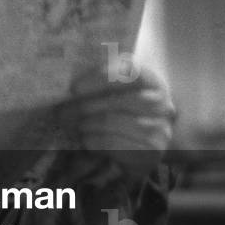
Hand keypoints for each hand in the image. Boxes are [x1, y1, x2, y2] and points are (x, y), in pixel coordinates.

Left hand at [56, 62, 174, 175]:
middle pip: (124, 100)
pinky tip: (87, 140)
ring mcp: (161, 130)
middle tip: (62, 112)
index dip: (102, 77)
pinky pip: (122, 145)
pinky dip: (99, 142)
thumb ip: (96, 86)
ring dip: (92, 124)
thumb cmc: (119, 113)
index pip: (132, 71)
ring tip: (76, 126)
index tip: (74, 88)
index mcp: (152, 82)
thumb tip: (63, 88)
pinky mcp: (152, 152)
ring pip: (122, 123)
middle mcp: (162, 105)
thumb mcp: (112, 94)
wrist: (139, 145)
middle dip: (88, 106)